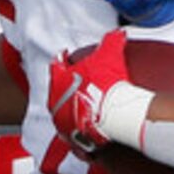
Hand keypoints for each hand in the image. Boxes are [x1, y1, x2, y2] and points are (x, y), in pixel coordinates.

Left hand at [47, 29, 151, 155]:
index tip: (66, 57)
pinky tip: (90, 126)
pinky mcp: (73, 140)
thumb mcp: (110, 56)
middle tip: (81, 85)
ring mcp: (63, 123)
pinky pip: (73, 134)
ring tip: (87, 106)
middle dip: (68, 87)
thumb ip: (112, 41)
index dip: (63, 60)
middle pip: (58, 91)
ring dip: (73, 109)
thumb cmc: (108, 88)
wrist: (115, 118)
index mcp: (59, 80)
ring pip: (64, 113)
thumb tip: (118, 33)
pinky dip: (79, 129)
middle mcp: (56, 102)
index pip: (57, 66)